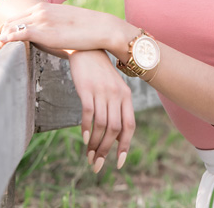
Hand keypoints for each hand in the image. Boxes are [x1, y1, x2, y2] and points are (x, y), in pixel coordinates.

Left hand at [0, 2, 123, 53]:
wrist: (102, 28)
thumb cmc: (87, 29)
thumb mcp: (66, 24)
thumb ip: (53, 26)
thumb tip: (49, 36)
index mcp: (44, 7)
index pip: (17, 17)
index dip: (7, 30)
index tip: (2, 42)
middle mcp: (39, 10)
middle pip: (10, 21)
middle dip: (0, 35)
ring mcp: (40, 20)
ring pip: (10, 28)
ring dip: (1, 41)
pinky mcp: (43, 32)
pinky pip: (17, 35)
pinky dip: (6, 41)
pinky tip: (1, 48)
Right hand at [69, 49, 135, 172]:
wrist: (87, 48)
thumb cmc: (100, 73)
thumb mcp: (113, 89)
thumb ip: (116, 110)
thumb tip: (114, 138)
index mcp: (126, 96)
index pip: (130, 126)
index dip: (125, 146)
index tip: (118, 163)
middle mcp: (117, 95)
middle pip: (115, 129)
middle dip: (105, 150)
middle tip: (96, 164)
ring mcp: (102, 92)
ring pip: (102, 125)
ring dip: (95, 144)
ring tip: (88, 156)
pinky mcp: (87, 89)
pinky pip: (88, 113)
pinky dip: (86, 128)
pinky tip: (84, 139)